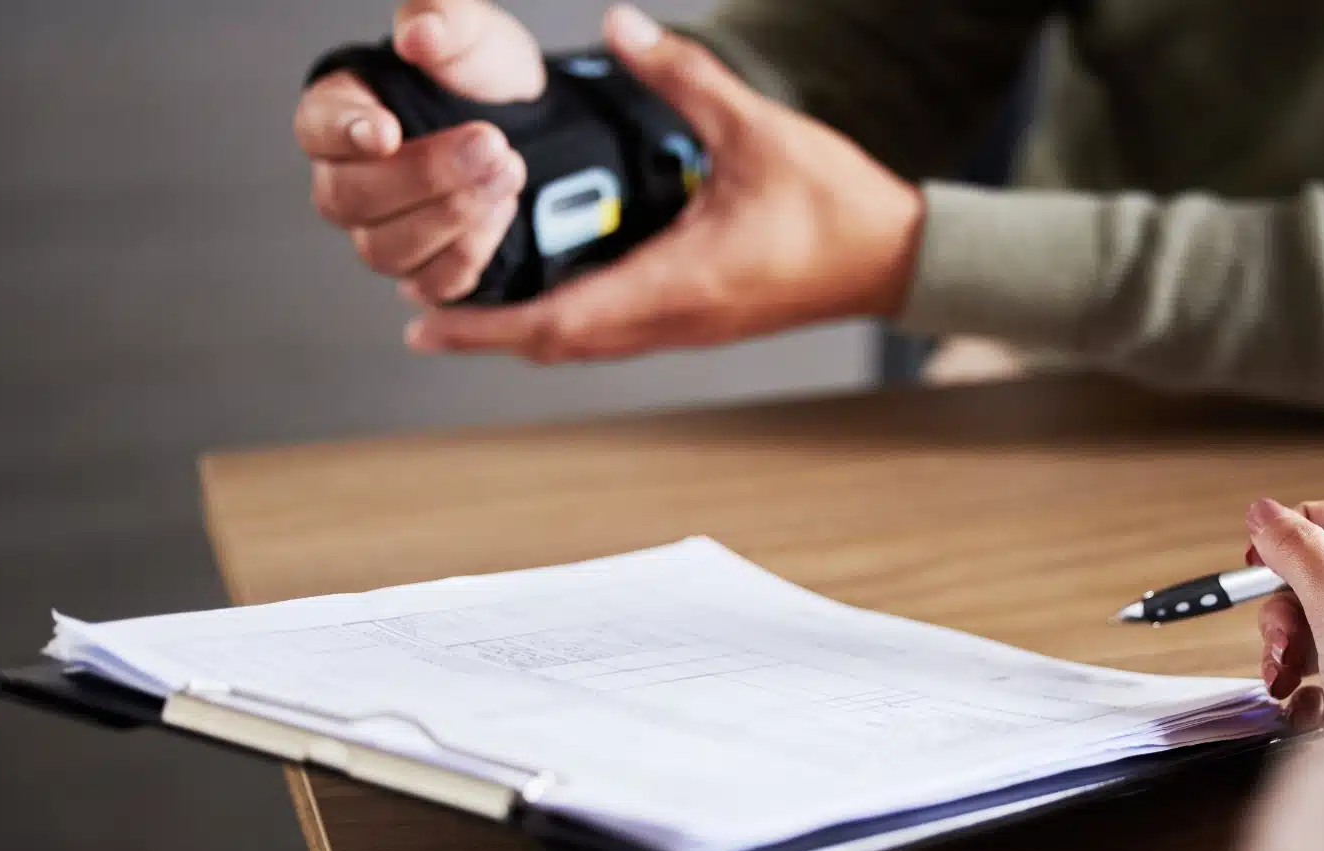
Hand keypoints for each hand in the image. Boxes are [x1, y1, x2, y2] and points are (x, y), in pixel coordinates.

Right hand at [296, 0, 543, 302]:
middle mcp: (348, 180)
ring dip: (452, 215)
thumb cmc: (482, 80)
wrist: (534, 130)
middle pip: (350, 198)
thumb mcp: (473, 36)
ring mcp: (381, 232)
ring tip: (508, 172)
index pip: (317, 128)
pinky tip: (502, 212)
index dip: (345, 132)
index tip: (387, 130)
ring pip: (386, 248)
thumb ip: (444, 22)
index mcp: (341, 112)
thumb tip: (420, 32)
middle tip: (489, 145)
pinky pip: (429, 282)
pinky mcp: (422, 271)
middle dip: (425, 176)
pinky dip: (468, 253)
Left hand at [405, 4, 924, 362]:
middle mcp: (673, 319)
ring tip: (474, 310)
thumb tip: (623, 27)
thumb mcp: (754, 128)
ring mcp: (687, 328)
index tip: (428, 322)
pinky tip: (554, 293)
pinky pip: (617, 334)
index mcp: (676, 283)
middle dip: (489, 335)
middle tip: (428, 315)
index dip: (486, 328)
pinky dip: (571, 323)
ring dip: (528, 333)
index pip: (558, 321)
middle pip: (559, 346)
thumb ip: (684, 77)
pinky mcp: (700, 321)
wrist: (896, 259)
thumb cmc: (836, 205)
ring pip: (587, 345)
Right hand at [1243, 495, 1323, 698]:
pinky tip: (1309, 708)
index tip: (1264, 550)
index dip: (1304, 527)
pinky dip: (1309, 694)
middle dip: (1286, 610)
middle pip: (1323, 579)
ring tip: (1284, 680)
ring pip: (1321, 631)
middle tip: (1281, 638)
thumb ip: (1300, 553)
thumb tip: (1265, 513)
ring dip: (1289, 655)